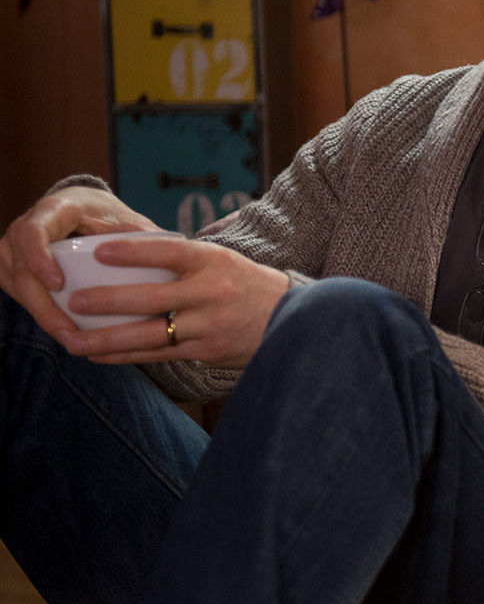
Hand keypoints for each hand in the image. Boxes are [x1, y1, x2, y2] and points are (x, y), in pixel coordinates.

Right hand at [0, 185, 158, 338]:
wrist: (81, 210)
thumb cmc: (104, 214)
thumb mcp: (122, 217)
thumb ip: (140, 233)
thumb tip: (163, 251)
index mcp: (53, 210)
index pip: (32, 233)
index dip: (39, 258)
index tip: (58, 284)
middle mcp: (24, 228)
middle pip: (21, 270)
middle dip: (43, 306)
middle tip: (70, 332)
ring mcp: (13, 251)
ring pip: (18, 287)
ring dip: (43, 316)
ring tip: (71, 339)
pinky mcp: (13, 269)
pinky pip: (21, 295)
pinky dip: (42, 314)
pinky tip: (65, 333)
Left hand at [60, 235, 289, 369]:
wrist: (289, 317)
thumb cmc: (245, 284)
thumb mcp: (221, 260)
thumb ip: (182, 258)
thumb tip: (125, 247)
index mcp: (214, 262)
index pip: (169, 253)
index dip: (133, 252)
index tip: (99, 251)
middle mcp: (211, 293)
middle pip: (152, 299)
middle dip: (110, 302)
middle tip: (75, 303)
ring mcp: (209, 326)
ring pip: (151, 335)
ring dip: (108, 339)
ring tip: (74, 341)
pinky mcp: (206, 352)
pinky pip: (159, 355)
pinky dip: (126, 355)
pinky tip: (99, 356)